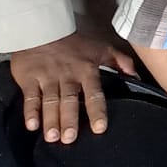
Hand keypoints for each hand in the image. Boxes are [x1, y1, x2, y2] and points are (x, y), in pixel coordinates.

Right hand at [10, 32, 136, 143]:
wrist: (43, 27)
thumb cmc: (74, 42)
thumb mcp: (102, 48)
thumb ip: (121, 62)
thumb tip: (137, 77)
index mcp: (86, 70)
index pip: (94, 93)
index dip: (97, 111)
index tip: (99, 128)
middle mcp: (67, 76)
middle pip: (69, 100)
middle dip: (70, 120)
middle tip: (70, 138)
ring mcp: (47, 78)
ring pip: (50, 101)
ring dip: (51, 119)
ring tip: (52, 137)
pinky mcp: (29, 78)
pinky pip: (30, 96)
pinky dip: (30, 111)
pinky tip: (32, 126)